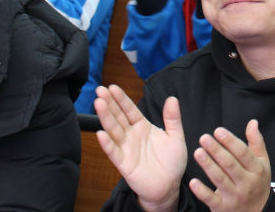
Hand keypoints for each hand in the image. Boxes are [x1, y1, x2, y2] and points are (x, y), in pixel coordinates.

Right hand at [95, 88, 186, 211]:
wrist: (169, 186)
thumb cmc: (171, 162)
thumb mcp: (176, 136)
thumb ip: (172, 118)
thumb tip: (172, 98)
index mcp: (143, 127)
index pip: (130, 110)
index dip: (121, 99)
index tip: (112, 87)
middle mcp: (132, 136)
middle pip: (118, 117)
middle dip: (109, 104)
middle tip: (100, 90)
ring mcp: (127, 149)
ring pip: (114, 130)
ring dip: (106, 118)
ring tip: (99, 104)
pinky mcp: (124, 164)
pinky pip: (114, 152)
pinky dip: (107, 144)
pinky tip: (101, 134)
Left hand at [189, 121, 270, 211]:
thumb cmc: (258, 183)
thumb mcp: (263, 163)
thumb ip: (256, 142)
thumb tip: (252, 122)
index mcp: (257, 170)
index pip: (243, 153)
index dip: (230, 141)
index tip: (218, 131)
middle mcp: (247, 183)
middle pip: (230, 164)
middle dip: (216, 150)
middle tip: (204, 138)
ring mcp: (235, 197)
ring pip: (220, 179)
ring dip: (208, 165)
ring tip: (198, 152)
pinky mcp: (223, 208)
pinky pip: (211, 199)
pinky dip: (202, 191)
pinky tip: (193, 181)